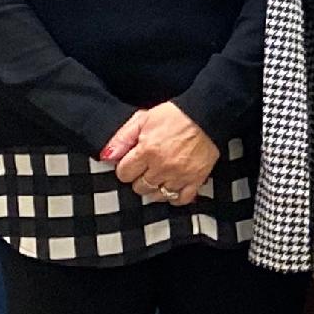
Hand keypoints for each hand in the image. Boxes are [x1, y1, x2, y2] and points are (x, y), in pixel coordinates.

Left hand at [102, 103, 218, 200]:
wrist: (206, 114)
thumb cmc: (176, 115)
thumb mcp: (143, 118)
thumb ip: (122, 138)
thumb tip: (106, 156)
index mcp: (147, 150)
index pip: (124, 174)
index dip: (126, 168)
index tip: (133, 162)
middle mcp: (162, 166)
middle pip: (139, 187)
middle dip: (140, 178)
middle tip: (147, 167)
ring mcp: (179, 175)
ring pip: (158, 195)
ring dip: (156, 187)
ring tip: (160, 175)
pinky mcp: (196, 179)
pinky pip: (180, 199)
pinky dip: (175, 196)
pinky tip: (173, 186)